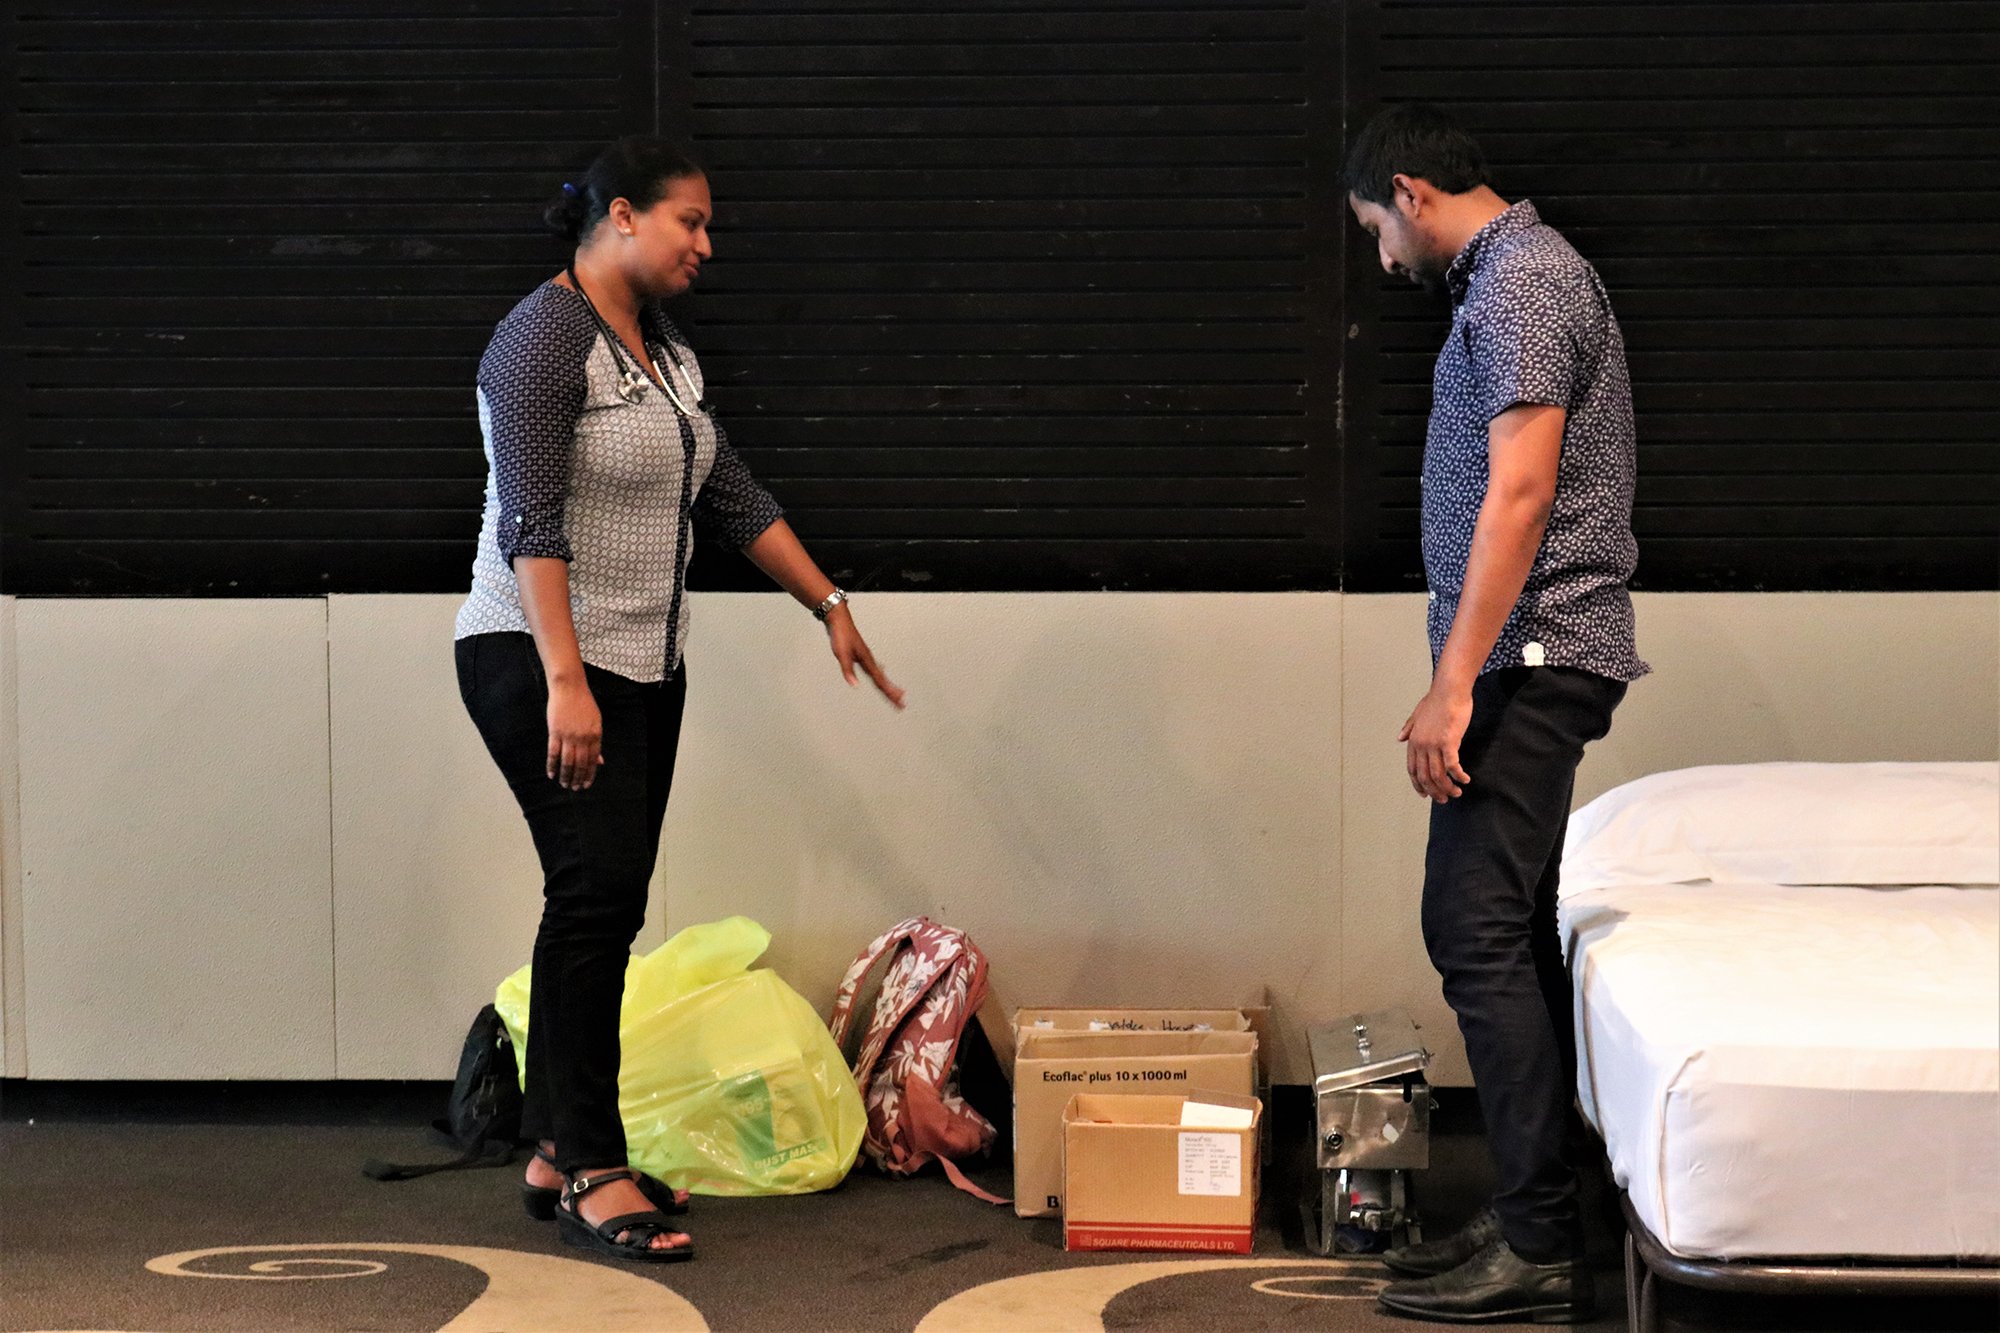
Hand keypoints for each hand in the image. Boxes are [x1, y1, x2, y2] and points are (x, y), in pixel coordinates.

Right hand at [545, 680, 604, 788]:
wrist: (569, 688)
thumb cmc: (583, 704)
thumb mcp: (596, 722)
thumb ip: (596, 743)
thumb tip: (600, 761)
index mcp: (595, 735)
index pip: (593, 760)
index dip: (590, 774)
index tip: (586, 784)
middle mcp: (583, 738)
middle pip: (580, 764)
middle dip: (578, 778)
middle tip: (575, 788)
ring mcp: (568, 736)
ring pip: (567, 762)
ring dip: (565, 775)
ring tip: (564, 784)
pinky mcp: (555, 732)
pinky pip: (553, 753)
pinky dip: (552, 765)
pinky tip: (551, 774)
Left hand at [824, 606, 905, 708]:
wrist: (839, 619)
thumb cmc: (840, 635)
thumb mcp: (842, 654)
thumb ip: (848, 670)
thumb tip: (855, 685)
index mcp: (867, 661)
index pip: (880, 681)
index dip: (889, 693)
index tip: (899, 702)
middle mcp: (869, 660)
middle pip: (883, 680)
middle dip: (892, 693)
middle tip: (902, 704)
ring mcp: (866, 657)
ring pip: (880, 675)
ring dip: (888, 685)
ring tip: (897, 693)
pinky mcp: (862, 655)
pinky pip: (875, 669)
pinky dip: (880, 675)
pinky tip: (881, 673)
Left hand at [1399, 685, 1472, 802]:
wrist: (1449, 690)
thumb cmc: (1436, 701)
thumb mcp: (1417, 714)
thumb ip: (1408, 728)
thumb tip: (1399, 738)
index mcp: (1413, 741)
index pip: (1413, 769)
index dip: (1418, 784)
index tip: (1425, 794)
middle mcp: (1421, 745)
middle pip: (1425, 777)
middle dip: (1434, 792)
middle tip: (1444, 799)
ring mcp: (1434, 744)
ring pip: (1438, 775)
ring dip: (1448, 788)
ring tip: (1457, 793)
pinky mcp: (1449, 742)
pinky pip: (1452, 766)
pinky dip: (1458, 776)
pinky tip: (1465, 779)